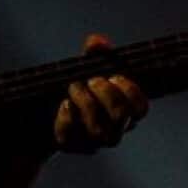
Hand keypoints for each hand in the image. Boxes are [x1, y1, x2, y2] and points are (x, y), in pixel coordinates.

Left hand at [54, 34, 148, 153]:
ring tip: (74, 86)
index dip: (131, 92)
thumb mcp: (89, 66)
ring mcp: (94, 141)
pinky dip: (67, 116)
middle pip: (121, 117)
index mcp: (126, 110)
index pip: (141, 108)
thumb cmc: (79, 86)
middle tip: (92, 80)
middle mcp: (114, 130)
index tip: (115, 76)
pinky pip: (72, 135)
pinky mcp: (72, 145)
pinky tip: (64, 104)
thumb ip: (96, 53)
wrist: (47, 109)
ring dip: (85, 102)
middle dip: (107, 94)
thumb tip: (97, 42)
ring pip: (97, 130)